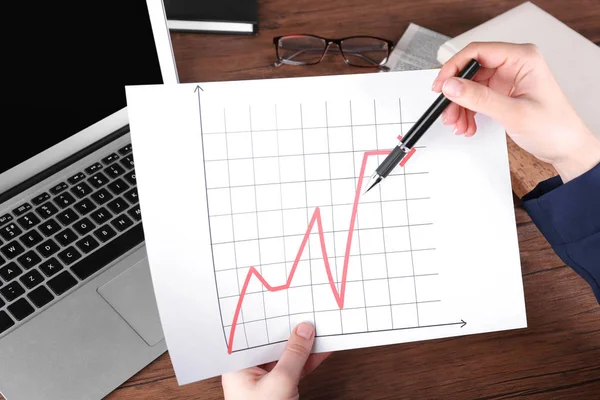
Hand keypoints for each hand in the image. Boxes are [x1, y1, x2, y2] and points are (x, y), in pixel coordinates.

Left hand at [222, 322, 330, 399]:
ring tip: (320, 328)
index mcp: (237, 364)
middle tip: (307, 313)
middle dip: (290, 330)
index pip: (254, 333)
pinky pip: (294, 369)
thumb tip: (304, 331)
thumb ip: (294, 355)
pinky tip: (322, 351)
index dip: (271, 318)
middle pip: (271, 342)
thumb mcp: (280, 382)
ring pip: (285, 356)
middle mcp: (248, 370)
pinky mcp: (278, 390)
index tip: (287, 304)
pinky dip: (308, 362)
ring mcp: (264, 381)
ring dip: (304, 346)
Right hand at [432, 42, 599, 182]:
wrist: (566, 148)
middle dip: (456, 94)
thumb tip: (452, 86)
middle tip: (447, 111)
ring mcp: (507, 79)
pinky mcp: (503, 92)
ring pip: (470, 86)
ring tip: (459, 124)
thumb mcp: (512, 112)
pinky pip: (476, 98)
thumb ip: (479, 98)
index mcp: (523, 58)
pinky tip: (468, 124)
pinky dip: (468, 112)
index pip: (478, 52)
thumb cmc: (554, 127)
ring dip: (460, 107)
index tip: (441, 86)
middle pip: (470, 71)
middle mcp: (514, 65)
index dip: (454, 68)